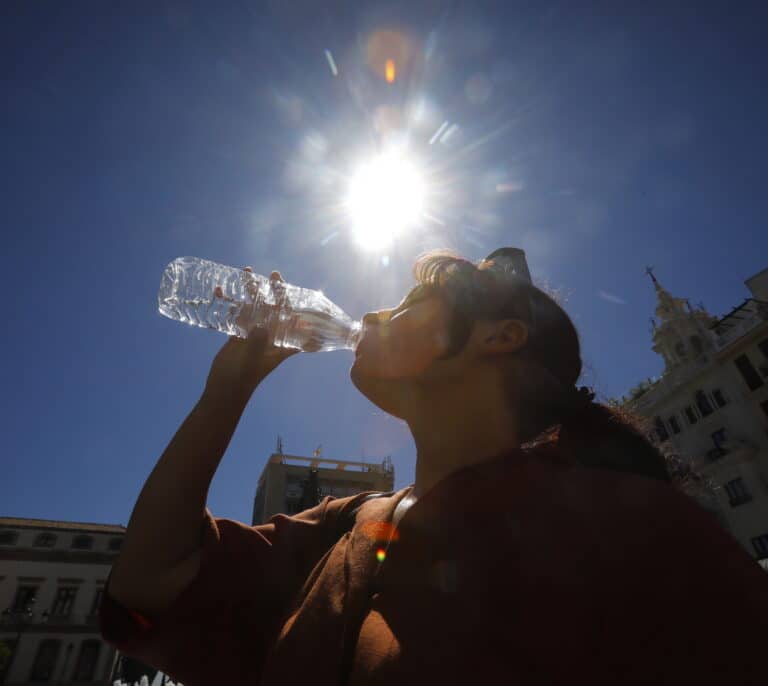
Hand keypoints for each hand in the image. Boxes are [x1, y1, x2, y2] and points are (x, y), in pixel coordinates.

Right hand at [203, 269, 298, 402]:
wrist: (222, 391)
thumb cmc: (241, 380)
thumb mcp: (251, 362)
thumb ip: (257, 344)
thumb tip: (261, 327)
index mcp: (281, 344)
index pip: (293, 320)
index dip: (295, 304)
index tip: (294, 290)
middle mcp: (270, 337)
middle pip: (275, 309)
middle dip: (274, 291)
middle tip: (274, 274)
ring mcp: (254, 334)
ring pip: (255, 308)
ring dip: (251, 292)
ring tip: (246, 272)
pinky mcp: (238, 335)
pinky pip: (236, 314)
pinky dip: (229, 302)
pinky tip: (219, 290)